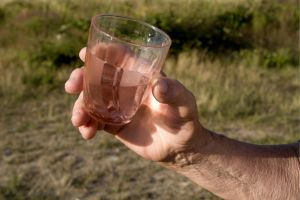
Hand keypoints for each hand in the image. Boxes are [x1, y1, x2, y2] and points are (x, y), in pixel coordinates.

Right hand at [65, 47, 205, 161]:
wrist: (179, 146)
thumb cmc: (184, 118)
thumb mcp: (184, 103)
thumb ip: (175, 93)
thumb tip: (160, 85)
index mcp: (141, 75)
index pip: (119, 57)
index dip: (101, 52)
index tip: (84, 53)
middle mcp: (125, 87)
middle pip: (97, 76)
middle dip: (80, 78)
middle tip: (72, 86)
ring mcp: (117, 106)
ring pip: (91, 100)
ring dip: (79, 107)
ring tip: (78, 121)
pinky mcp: (113, 124)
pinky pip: (94, 121)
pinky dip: (87, 126)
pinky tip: (87, 134)